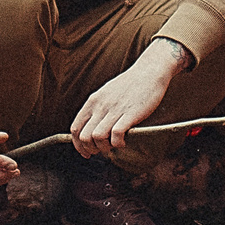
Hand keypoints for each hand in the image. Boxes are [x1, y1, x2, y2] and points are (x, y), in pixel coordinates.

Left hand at [71, 39, 187, 156]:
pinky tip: (124, 141)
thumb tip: (91, 127)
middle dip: (91, 149)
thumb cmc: (129, 85)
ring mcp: (115, 109)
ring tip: (113, 145)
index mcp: (93, 101)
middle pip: (84, 137)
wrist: (149, 72)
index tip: (86, 152)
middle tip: (102, 150)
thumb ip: (97, 108)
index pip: (75, 128)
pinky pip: (116, 135)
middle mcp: (101, 106)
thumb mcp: (106, 93)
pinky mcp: (130, 113)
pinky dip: (118, 143)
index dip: (78, 145)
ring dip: (104, 147)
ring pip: (97, 137)